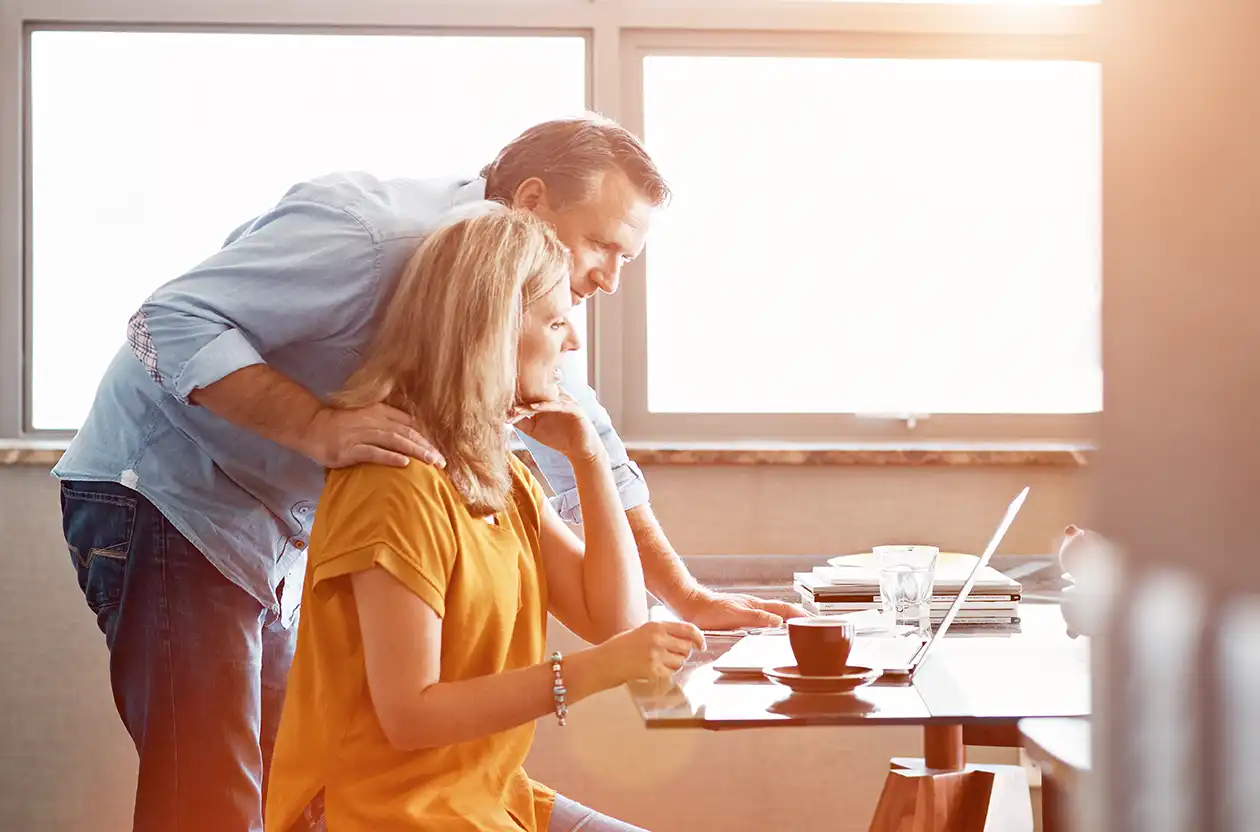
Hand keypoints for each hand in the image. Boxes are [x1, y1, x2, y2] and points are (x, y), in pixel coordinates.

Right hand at [302, 403, 444, 468]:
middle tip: (442, 461)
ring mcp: (360, 434)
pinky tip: (406, 463)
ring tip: (433, 462)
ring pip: (395, 441)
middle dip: (427, 447)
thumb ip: (385, 423)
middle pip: (406, 433)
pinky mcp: (349, 449)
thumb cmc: (340, 425)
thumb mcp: (365, 417)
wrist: (311, 426)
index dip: (426, 436)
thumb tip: (409, 437)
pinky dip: (391, 457)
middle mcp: (372, 420)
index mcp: (378, 411)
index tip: (439, 449)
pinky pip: (374, 453)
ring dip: (416, 452)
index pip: (408, 423)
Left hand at [511, 393, 600, 461]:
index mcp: (547, 400)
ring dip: (530, 403)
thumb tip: (505, 416)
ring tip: (516, 409)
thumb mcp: (535, 430)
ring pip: (545, 398)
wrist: (580, 450)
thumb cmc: (558, 438)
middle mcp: (556, 397)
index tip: (501, 406)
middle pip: (536, 392)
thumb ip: (522, 422)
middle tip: (505, 404)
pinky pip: (557, 404)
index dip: (515, 399)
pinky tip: (534, 408)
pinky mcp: (573, 407)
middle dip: (520, 398)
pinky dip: (545, 405)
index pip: (529, 394)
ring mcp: (566, 400)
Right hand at [593, 621, 706, 686]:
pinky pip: (671, 673)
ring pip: (680, 662)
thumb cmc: (620, 648)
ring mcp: (655, 655)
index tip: (701, 645)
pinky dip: (667, 674)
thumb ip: (662, 633)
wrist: (603, 662)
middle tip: (672, 657)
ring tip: (658, 664)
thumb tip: (685, 638)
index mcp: (655, 626)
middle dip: (683, 654)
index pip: (688, 629)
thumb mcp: (641, 631)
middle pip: (686, 647)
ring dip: (674, 665)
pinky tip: (655, 671)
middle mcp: (657, 638)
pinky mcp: (652, 670)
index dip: (699, 638)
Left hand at [676, 589, 807, 629]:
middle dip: (797, 615)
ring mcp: (748, 609)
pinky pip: (763, 618)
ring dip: (787, 618)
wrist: (692, 606)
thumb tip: (779, 621)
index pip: (784, 609)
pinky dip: (773, 621)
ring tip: (798, 625)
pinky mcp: (741, 614)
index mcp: (756, 605)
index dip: (799, 614)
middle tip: (811, 623)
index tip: (813, 620)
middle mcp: (754, 606)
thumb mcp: (735, 616)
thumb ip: (757, 618)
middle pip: (781, 610)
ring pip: (773, 613)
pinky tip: (771, 627)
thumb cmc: (710, 611)